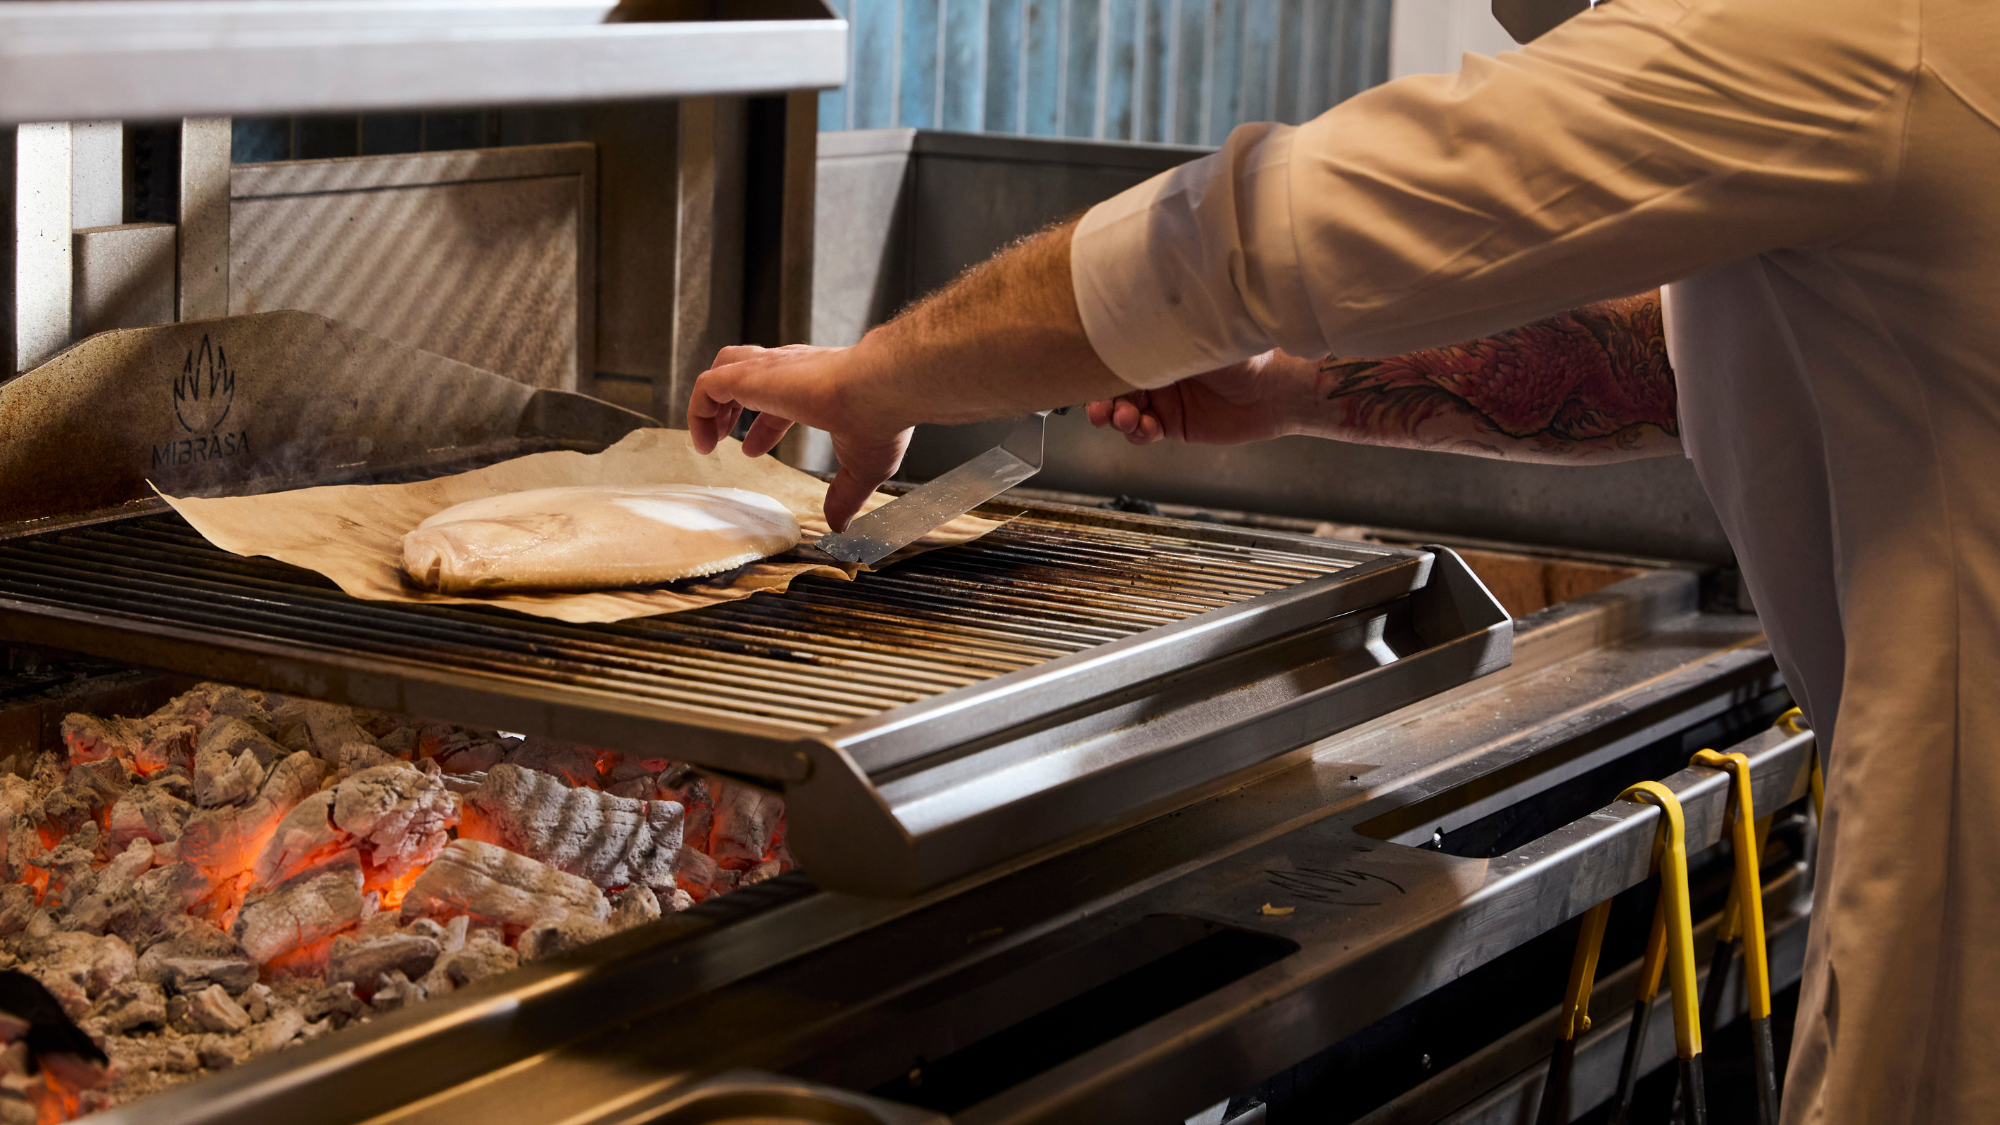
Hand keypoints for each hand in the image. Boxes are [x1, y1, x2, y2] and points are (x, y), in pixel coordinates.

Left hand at [687, 343, 914, 531]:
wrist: (882, 387)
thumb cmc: (881, 417)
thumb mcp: (865, 465)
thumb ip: (847, 494)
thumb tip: (841, 524)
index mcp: (816, 384)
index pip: (779, 398)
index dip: (762, 428)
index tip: (751, 450)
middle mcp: (791, 369)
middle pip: (746, 373)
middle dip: (731, 406)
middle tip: (722, 438)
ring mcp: (769, 370)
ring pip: (723, 368)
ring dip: (711, 403)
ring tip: (707, 438)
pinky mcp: (750, 375)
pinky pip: (707, 387)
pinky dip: (698, 412)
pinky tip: (703, 443)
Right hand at [1086, 349, 1315, 445]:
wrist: (1276, 389)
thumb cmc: (1245, 352)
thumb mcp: (1200, 332)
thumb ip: (1164, 331)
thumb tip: (1128, 320)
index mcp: (1160, 341)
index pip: (1118, 353)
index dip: (1100, 365)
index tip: (1088, 373)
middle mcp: (1157, 369)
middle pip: (1113, 386)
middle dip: (1100, 397)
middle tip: (1099, 408)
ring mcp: (1164, 399)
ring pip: (1124, 411)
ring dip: (1117, 416)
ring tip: (1126, 418)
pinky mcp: (1175, 425)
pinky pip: (1144, 432)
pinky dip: (1138, 433)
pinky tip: (1144, 429)